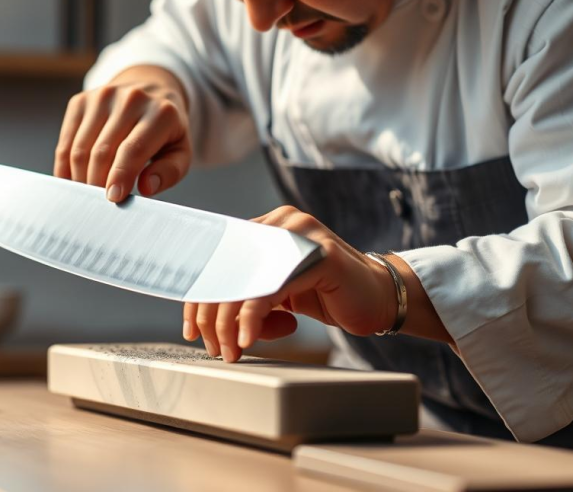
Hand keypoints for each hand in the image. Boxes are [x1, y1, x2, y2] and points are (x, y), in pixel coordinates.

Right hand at [54, 66, 190, 201]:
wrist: (149, 89)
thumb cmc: (165, 130)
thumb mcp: (180, 151)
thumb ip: (169, 171)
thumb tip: (146, 186)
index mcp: (161, 113)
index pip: (133, 149)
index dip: (120, 176)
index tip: (113, 198)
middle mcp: (130, 99)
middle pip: (103, 151)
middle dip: (97, 182)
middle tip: (99, 203)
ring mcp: (102, 97)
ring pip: (80, 148)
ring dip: (80, 177)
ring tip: (88, 193)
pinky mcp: (81, 101)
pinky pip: (66, 141)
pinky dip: (65, 166)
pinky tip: (73, 180)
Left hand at [182, 206, 399, 361]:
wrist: (380, 298)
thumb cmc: (327, 295)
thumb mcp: (277, 292)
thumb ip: (247, 293)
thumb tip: (206, 320)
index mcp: (266, 227)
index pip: (218, 259)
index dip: (198, 296)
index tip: (192, 329)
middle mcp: (281, 223)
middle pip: (226, 269)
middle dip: (211, 315)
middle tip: (213, 347)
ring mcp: (301, 235)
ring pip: (244, 281)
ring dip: (229, 323)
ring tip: (231, 350)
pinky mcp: (318, 257)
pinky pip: (270, 289)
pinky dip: (253, 318)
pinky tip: (248, 338)